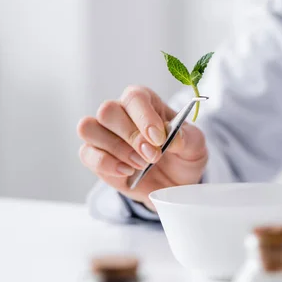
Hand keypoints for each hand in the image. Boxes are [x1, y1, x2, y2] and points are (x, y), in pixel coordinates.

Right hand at [77, 87, 207, 210]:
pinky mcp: (94, 155)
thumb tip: (173, 139)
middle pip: (108, 111)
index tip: (159, 139)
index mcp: (144, 101)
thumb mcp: (195, 146)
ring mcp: (103, 133)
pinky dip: (106, 164)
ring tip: (140, 165)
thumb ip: (187, 139)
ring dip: (117, 149)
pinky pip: (87, 153)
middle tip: (153, 156)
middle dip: (131, 136)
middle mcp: (119, 112)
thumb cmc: (182, 156)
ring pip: (89, 128)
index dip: (144, 117)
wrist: (173, 183)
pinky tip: (127, 171)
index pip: (135, 98)